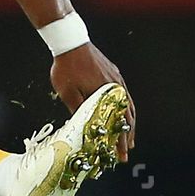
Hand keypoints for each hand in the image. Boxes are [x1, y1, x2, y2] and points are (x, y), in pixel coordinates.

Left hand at [50, 43, 135, 161]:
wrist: (70, 41)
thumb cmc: (66, 67)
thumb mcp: (67, 93)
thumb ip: (78, 110)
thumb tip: (84, 128)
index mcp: (106, 94)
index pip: (118, 123)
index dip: (119, 140)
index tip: (120, 154)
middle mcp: (116, 87)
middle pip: (127, 117)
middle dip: (126, 137)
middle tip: (125, 153)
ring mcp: (116, 80)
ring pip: (128, 106)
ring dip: (129, 124)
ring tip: (128, 139)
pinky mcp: (113, 74)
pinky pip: (124, 96)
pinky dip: (125, 109)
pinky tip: (123, 116)